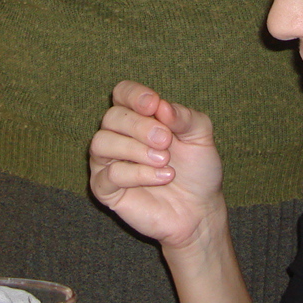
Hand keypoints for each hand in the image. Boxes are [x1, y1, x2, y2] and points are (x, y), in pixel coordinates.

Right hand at [89, 81, 226, 252]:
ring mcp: (108, 162)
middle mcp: (117, 136)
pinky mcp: (106, 190)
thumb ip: (185, 116)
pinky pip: (108, 175)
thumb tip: (161, 106)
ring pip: (101, 143)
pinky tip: (162, 177)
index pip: (122, 93)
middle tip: (166, 140)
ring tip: (164, 160)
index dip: (134, 95)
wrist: (200, 210)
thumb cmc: (197, 169)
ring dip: (135, 149)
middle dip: (139, 126)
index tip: (154, 104)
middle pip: (111, 117)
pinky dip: (136, 174)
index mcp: (138, 116)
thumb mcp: (200, 136)